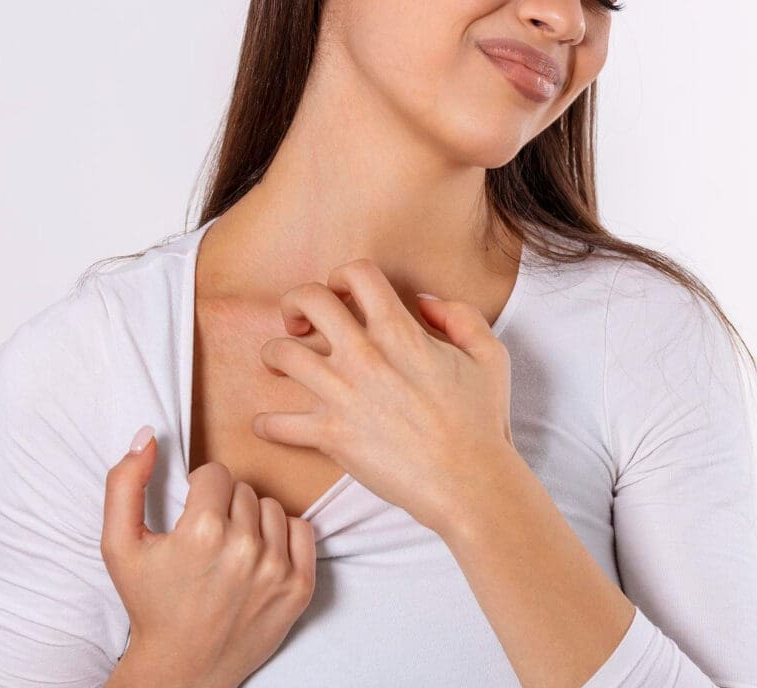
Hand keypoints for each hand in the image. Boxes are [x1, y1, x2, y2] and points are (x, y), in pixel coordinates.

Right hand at [100, 428, 316, 687]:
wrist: (181, 668)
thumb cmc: (150, 604)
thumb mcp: (119, 545)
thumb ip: (124, 484)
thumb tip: (148, 436)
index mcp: (201, 532)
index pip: (215, 474)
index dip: (199, 491)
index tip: (191, 515)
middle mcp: (244, 548)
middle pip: (243, 489)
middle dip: (224, 505)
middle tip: (208, 538)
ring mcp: (276, 569)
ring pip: (271, 507)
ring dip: (253, 520)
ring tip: (231, 549)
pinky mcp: (299, 588)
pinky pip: (302, 530)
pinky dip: (282, 537)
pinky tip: (258, 556)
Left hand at [251, 258, 517, 534]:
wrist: (468, 481)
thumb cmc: (481, 421)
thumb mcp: (488, 355)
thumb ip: (459, 316)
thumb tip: (423, 303)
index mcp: (399, 331)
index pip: (356, 273)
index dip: (343, 276)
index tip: (343, 295)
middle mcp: (364, 356)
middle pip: (307, 300)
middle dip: (296, 303)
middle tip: (300, 322)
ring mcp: (342, 395)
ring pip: (280, 353)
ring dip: (274, 354)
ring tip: (281, 364)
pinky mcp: (330, 436)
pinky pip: (278, 424)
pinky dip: (268, 424)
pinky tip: (270, 424)